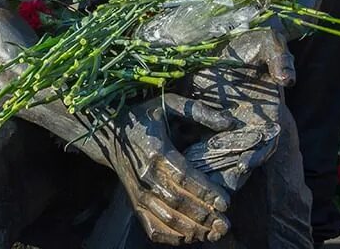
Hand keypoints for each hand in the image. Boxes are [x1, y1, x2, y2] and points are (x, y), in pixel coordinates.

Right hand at [104, 94, 234, 244]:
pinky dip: (171, 237)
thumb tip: (230, 121)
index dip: (205, 192)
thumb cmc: (143, 117)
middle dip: (204, 216)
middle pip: (178, 202)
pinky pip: (152, 227)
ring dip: (192, 229)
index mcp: (156, 151)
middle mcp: (146, 175)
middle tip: (225, 224)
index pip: (184, 176)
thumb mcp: (169, 104)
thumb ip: (199, 112)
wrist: (109, 134)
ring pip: (167, 218)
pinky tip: (189, 237)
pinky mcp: (134, 203)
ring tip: (213, 233)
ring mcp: (138, 193)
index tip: (225, 202)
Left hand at [178, 28, 291, 190]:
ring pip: (219, 158)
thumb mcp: (268, 42)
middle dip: (231, 173)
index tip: (246, 165)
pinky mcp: (201, 124)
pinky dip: (193, 159)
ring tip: (199, 185)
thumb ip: (281, 57)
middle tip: (220, 189)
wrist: (221, 43)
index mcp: (266, 115)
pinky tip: (182, 169)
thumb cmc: (249, 43)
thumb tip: (288, 78)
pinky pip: (198, 146)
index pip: (265, 143)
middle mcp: (246, 128)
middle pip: (240, 157)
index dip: (257, 155)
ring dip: (211, 172)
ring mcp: (223, 129)